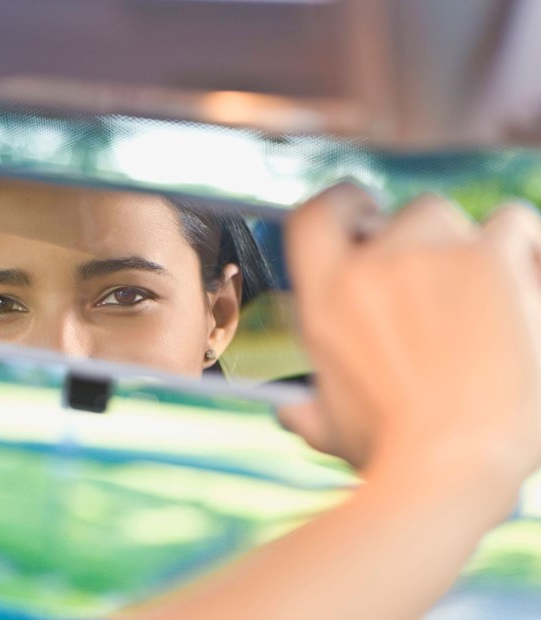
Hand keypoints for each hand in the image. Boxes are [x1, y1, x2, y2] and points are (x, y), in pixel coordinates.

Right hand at [278, 183, 540, 519]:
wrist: (453, 465)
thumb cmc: (396, 456)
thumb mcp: (337, 430)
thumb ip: (310, 414)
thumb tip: (290, 415)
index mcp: (324, 301)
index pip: (315, 216)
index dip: (344, 204)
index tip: (364, 209)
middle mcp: (368, 268)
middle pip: (403, 217)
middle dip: (425, 241)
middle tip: (449, 285)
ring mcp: (426, 257)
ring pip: (453, 218)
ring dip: (472, 245)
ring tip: (493, 297)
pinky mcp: (486, 259)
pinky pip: (511, 224)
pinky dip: (525, 248)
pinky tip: (532, 288)